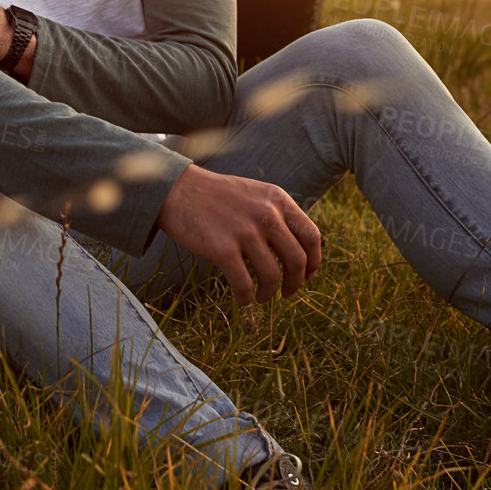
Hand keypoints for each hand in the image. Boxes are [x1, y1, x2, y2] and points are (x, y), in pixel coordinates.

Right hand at [154, 165, 321, 304]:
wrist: (176, 189)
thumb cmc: (216, 196)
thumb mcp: (255, 194)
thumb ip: (276, 215)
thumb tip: (297, 252)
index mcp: (278, 199)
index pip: (312, 236)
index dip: (314, 262)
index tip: (306, 276)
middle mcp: (266, 214)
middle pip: (298, 261)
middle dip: (295, 283)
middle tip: (287, 293)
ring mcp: (245, 232)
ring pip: (273, 277)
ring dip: (269, 294)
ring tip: (262, 297)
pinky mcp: (223, 249)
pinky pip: (244, 284)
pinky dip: (246, 297)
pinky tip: (243, 299)